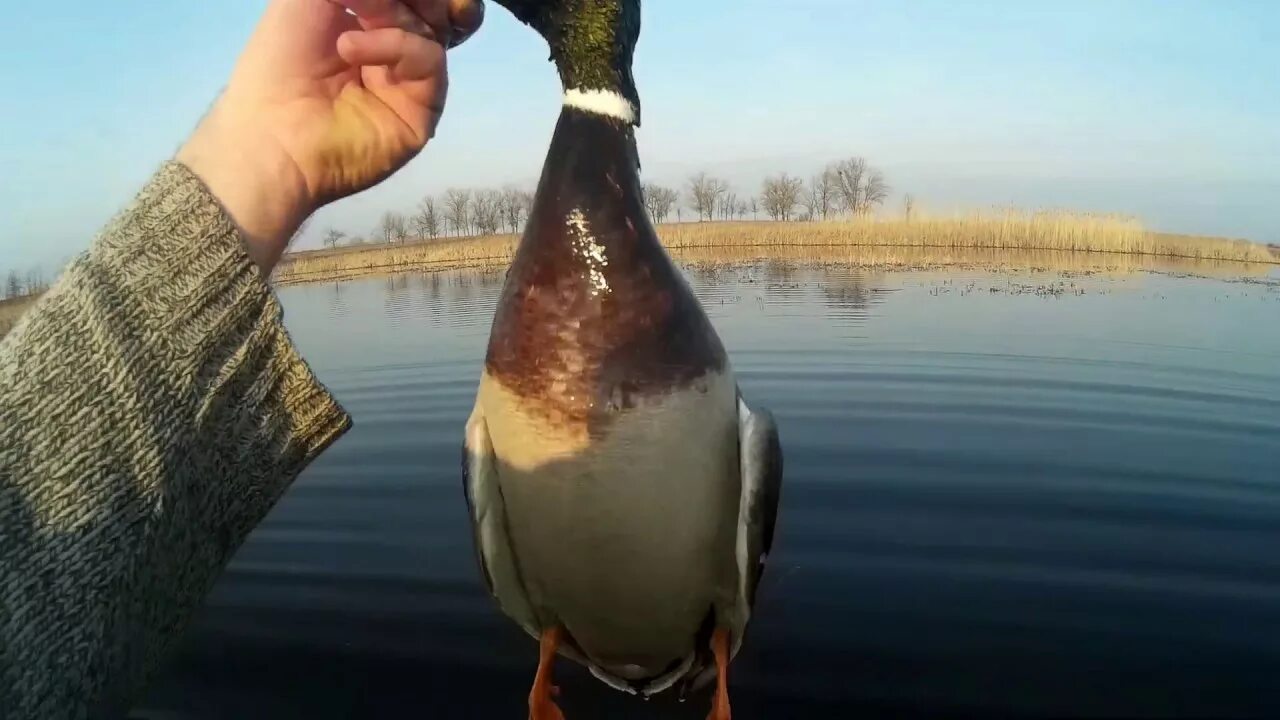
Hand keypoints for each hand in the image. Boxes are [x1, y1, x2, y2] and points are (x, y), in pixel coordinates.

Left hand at [177, 0, 483, 271]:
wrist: (271, 130)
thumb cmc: (279, 60)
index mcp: (372, 23)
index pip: (414, 2)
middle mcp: (397, 52)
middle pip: (432, 11)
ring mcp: (412, 81)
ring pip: (433, 29)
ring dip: (391, 13)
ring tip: (347, 23)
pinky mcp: (424, 110)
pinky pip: (428, 60)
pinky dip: (394, 45)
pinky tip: (350, 48)